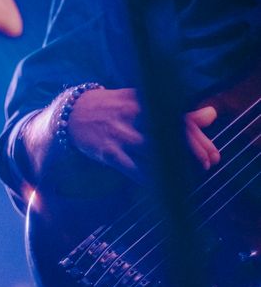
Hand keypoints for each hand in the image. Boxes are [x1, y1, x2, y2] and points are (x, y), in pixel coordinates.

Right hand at [67, 86, 219, 179]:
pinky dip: (151, 180)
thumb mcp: (143, 103)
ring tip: (188, 178)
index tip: (212, 154)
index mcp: (144, 100)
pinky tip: (162, 185)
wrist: (73, 114)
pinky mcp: (110, 153)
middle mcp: (133, 115)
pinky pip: (135, 171)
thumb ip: (177, 112)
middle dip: (194, 153)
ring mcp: (121, 135)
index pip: (179, 118)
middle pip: (171, 134)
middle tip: (207, 166)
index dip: (200, 139)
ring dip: (176, 169)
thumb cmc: (114, 108)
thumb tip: (211, 115)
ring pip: (156, 154)